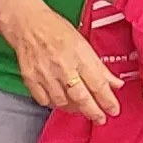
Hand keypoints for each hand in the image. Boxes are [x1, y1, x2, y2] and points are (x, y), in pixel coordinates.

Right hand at [0, 0, 120, 122]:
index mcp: (79, 56)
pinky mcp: (31, 79)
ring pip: (63, 102)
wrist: (27, 23)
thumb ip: (99, 66)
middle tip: (100, 118)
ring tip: (81, 108)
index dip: (108, 101)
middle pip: (82, 98)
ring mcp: (45, 74)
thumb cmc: (56, 29)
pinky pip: (45, 101)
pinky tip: (61, 100)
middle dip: (93, 112)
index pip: (98, 84)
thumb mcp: (83, 44)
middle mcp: (63, 67)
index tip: (113, 110)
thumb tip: (115, 83)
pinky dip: (54, 104)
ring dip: (74, 109)